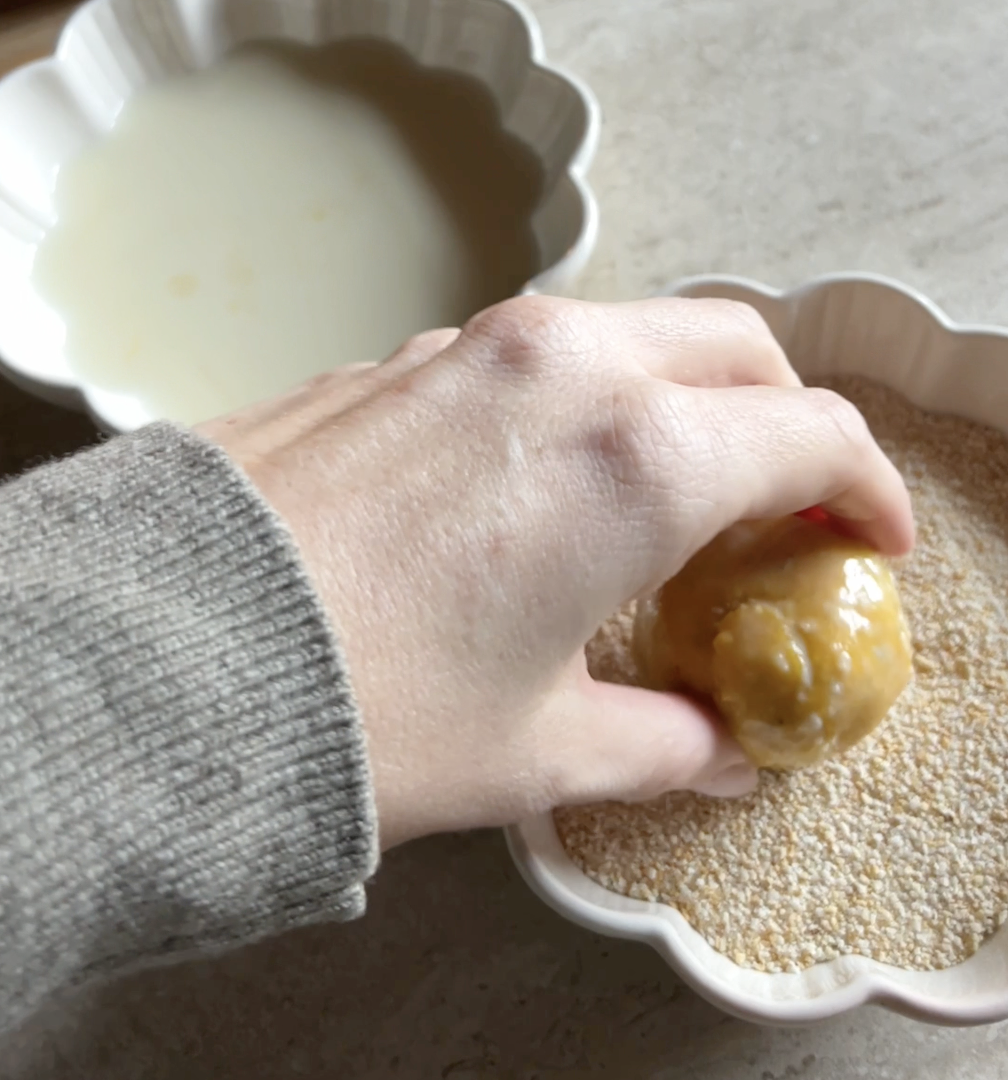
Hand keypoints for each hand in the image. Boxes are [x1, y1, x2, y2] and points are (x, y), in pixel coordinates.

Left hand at [202, 297, 913, 849]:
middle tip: (785, 501)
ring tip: (665, 489)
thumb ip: (655, 740)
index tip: (867, 541)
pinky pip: (533, 349)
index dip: (864, 488)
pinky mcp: (400, 355)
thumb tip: (714, 750)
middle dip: (785, 414)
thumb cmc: (360, 706)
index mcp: (639, 458)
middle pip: (737, 346)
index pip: (813, 433)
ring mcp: (475, 346)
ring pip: (633, 329)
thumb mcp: (534, 749)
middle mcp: (570, 368)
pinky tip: (543, 479)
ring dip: (679, 392)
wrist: (163, 652)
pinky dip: (580, 394)